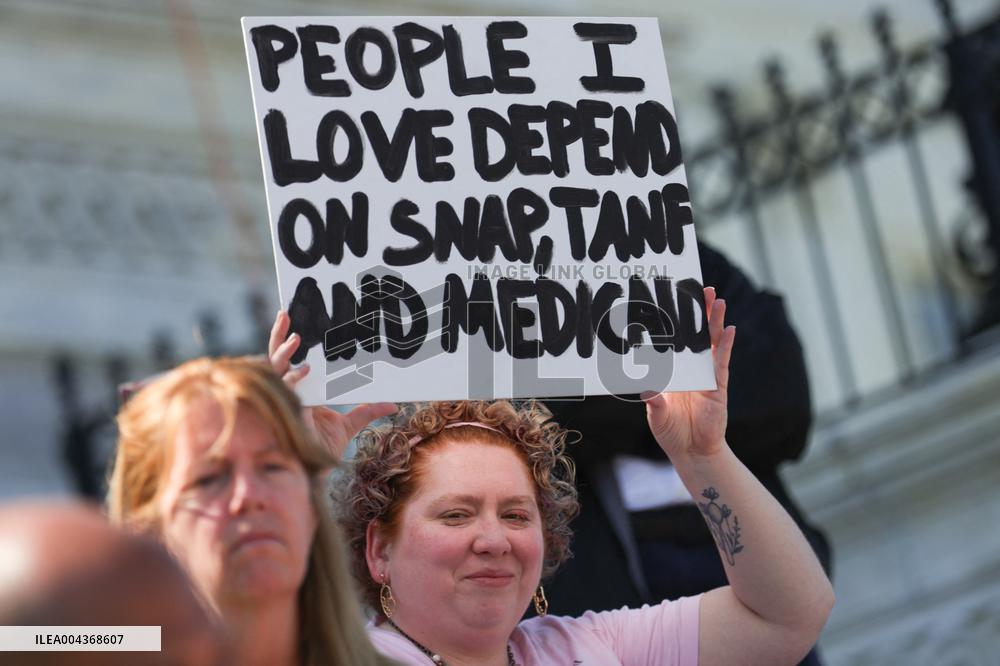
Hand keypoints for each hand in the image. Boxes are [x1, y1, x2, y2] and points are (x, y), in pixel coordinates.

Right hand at [268, 310, 395, 459]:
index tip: (294, 318)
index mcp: (302, 388)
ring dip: (283, 353)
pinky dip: (292, 379)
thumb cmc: (327, 447)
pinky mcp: (288, 411)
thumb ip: (368, 410)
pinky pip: (285, 390)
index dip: (287, 340)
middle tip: (285, 313)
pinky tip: (304, 370)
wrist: (319, 468)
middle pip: (277, 357)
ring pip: (275, 370)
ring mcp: (287, 399)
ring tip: (297, 337)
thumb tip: (393, 404)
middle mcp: (290, 390)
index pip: (290, 358)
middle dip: (278, 335)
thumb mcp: (351, 424)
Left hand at [644, 287, 734, 461]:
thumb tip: (645, 389)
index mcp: (674, 371)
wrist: (692, 452)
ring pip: (710, 343)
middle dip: (699, 312)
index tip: (673, 300)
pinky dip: (726, 345)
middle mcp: (690, 369)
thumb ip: (653, 401)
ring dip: (714, 322)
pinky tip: (730, 329)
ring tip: (717, 300)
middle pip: (695, 335)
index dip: (676, 322)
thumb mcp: (656, 413)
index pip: (674, 341)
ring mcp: (706, 376)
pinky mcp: (718, 386)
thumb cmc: (671, 432)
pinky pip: (722, 362)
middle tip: (700, 288)